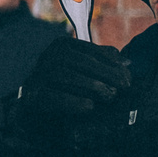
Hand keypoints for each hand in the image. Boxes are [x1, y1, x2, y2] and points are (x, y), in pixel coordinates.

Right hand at [16, 38, 132, 119]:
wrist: (37, 109)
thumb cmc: (67, 87)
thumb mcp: (84, 71)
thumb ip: (102, 63)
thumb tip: (126, 62)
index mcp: (61, 46)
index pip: (87, 49)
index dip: (108, 59)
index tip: (126, 71)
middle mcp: (46, 57)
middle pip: (76, 60)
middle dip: (103, 72)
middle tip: (124, 85)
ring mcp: (36, 76)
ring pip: (63, 74)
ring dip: (90, 85)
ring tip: (109, 95)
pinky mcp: (31, 96)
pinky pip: (52, 96)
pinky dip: (72, 101)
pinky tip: (89, 106)